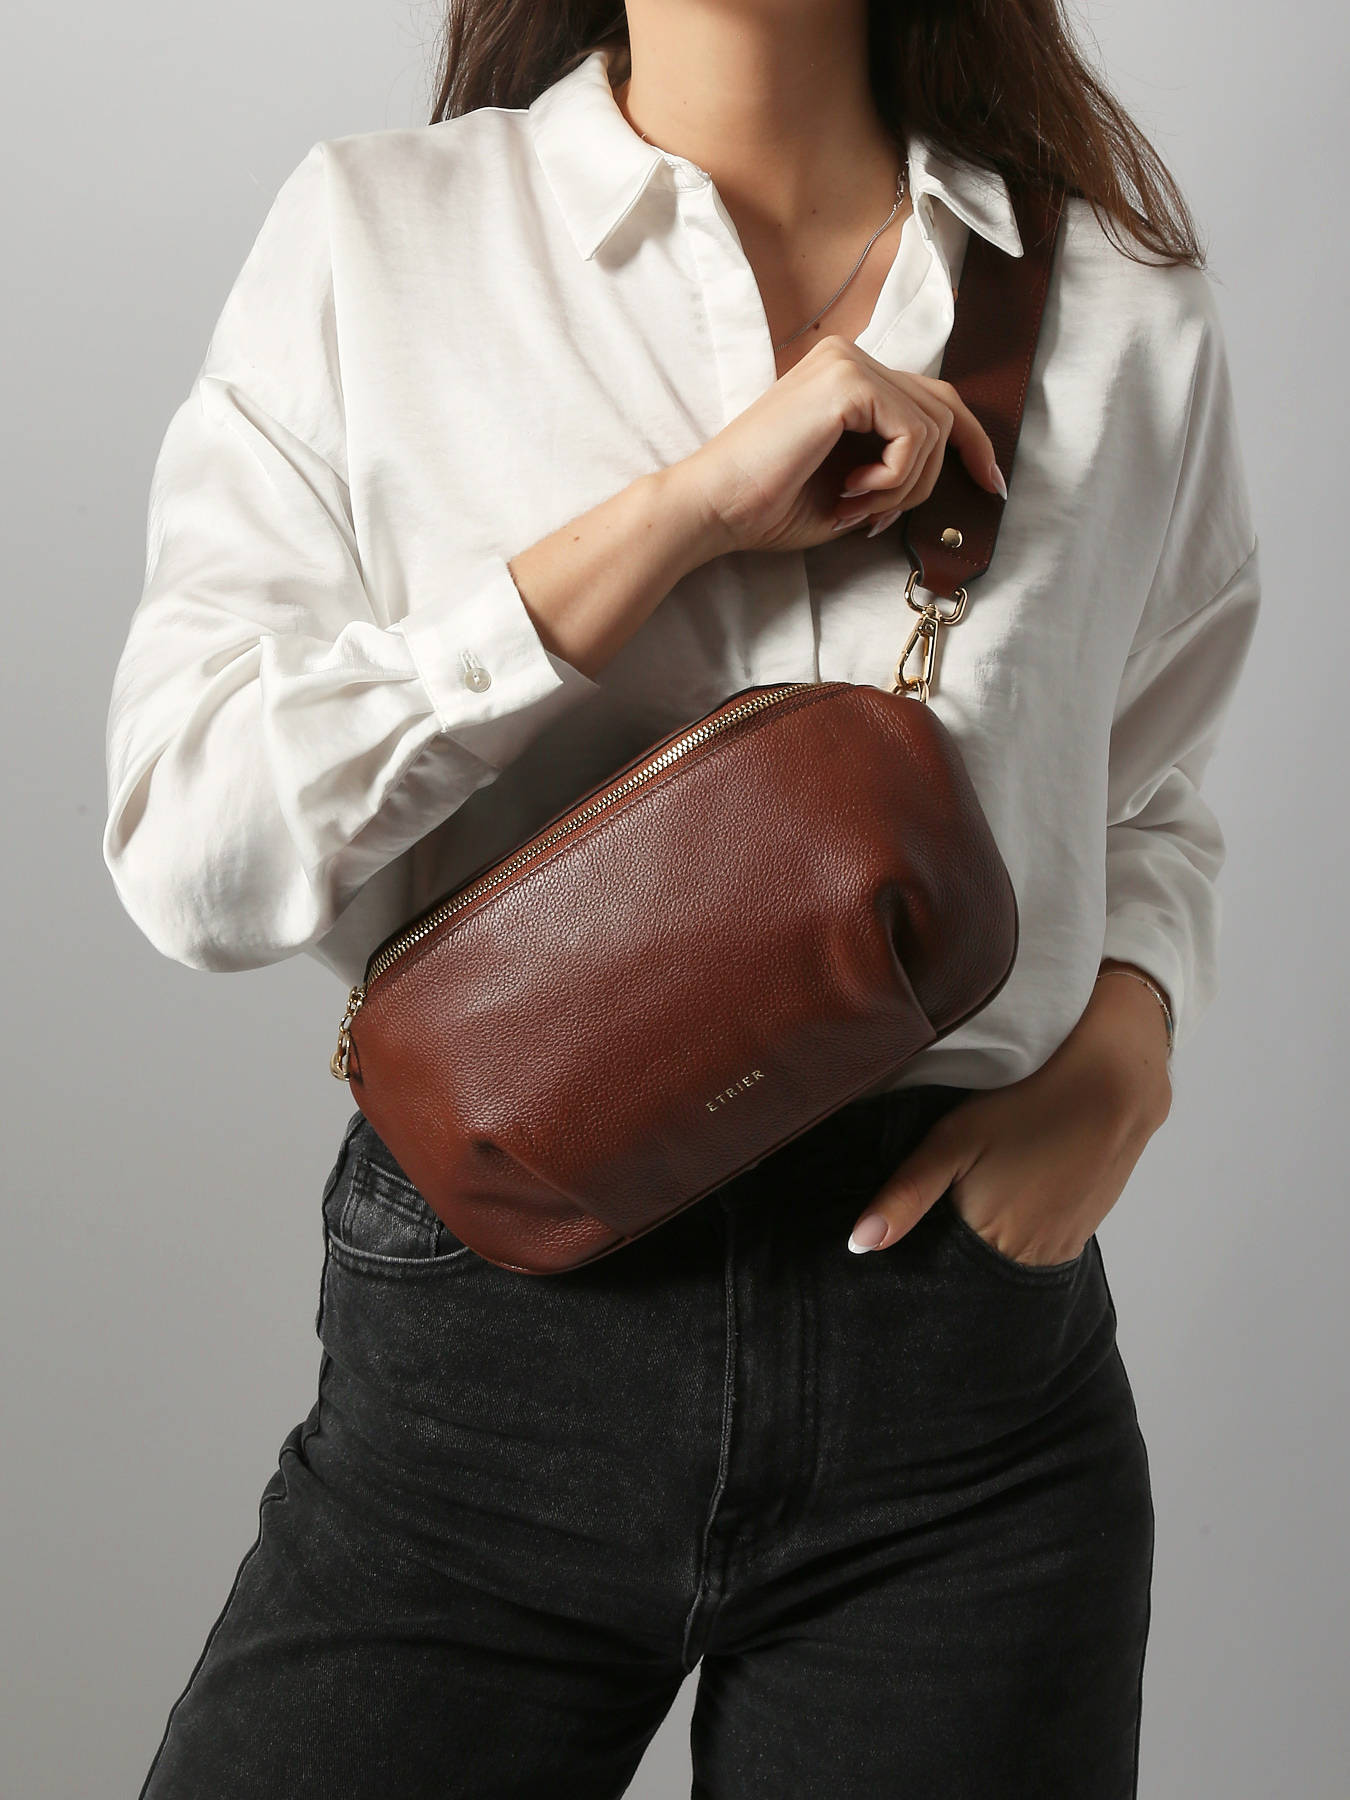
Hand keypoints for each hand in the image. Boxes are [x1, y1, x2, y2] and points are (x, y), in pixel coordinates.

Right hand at [670, 334, 1005, 559]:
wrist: (714, 507)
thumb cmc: (767, 505)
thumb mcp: (851, 485)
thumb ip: (894, 465)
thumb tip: (944, 472)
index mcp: (845, 375)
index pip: (933, 398)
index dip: (972, 443)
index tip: (991, 485)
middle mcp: (850, 356)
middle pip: (944, 410)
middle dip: (931, 478)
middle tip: (882, 519)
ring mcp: (849, 362)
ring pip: (935, 427)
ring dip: (905, 485)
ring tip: (856, 506)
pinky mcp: (848, 381)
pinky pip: (915, 435)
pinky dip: (894, 478)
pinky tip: (851, 492)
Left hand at [847, 973, 1172, 1263]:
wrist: (1115, 1082)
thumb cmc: (1022, 1106)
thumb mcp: (950, 1141)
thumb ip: (905, 1195)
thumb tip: (858, 1245)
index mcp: (992, 1244)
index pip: (944, 1272)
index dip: (923, 1252)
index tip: (912, 1229)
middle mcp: (1032, 1260)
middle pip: (978, 1266)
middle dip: (954, 1246)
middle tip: (944, 1202)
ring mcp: (1063, 1247)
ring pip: (1009, 1253)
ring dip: (990, 1234)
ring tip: (981, 1191)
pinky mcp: (1084, 1228)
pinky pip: (1041, 1241)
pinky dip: (1020, 1224)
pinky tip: (1013, 1187)